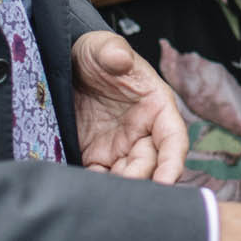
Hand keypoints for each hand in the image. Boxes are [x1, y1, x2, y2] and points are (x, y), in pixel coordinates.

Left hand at [71, 31, 186, 182]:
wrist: (67, 63)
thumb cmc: (95, 52)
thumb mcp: (102, 46)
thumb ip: (113, 50)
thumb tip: (119, 58)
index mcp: (156, 106)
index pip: (173, 139)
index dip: (172, 162)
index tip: (167, 181)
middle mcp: (143, 130)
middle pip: (150, 164)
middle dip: (140, 181)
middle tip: (122, 193)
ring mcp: (120, 145)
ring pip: (128, 176)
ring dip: (119, 188)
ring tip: (102, 194)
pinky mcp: (97, 155)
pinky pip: (100, 176)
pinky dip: (96, 185)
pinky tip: (85, 188)